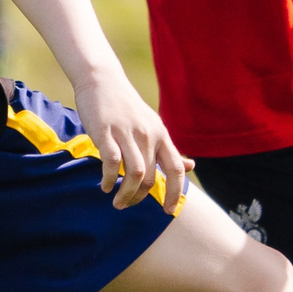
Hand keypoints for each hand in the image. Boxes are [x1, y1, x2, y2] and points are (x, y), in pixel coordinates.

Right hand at [70, 70, 192, 210]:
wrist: (102, 80)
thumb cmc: (127, 107)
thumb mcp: (153, 126)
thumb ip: (168, 149)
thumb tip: (190, 167)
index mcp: (161, 135)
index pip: (176, 169)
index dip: (175, 193)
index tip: (168, 211)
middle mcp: (148, 135)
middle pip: (151, 177)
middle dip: (140, 197)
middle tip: (127, 205)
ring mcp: (127, 133)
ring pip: (134, 173)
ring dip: (126, 193)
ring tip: (117, 202)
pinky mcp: (105, 132)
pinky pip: (112, 162)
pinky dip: (109, 179)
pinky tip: (104, 186)